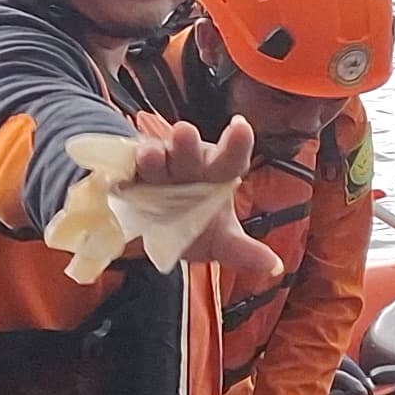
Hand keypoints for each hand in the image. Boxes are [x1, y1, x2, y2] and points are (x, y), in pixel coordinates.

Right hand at [46, 117, 284, 284]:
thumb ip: (243, 251)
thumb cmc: (194, 227)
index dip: (236, 142)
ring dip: (153, 156)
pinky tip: (119, 177)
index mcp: (217, 175)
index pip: (231, 156)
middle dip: (187, 145)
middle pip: (190, 152)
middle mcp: (188, 164)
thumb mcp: (220, 242)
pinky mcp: (128, 176)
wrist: (151, 229)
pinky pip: (125, 171)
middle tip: (184, 133)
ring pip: (156, 157)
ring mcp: (157, 167)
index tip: (240, 126)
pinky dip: (123, 173)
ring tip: (150, 155)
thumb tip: (274, 267)